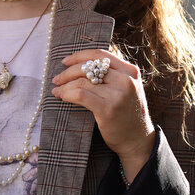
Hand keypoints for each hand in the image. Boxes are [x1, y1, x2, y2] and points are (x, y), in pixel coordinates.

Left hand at [51, 49, 155, 182]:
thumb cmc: (127, 114)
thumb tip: (81, 65)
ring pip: (82, 82)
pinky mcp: (108, 109)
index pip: (100, 55)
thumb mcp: (126, 89)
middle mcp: (125, 79)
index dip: (79, 56)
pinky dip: (68, 94)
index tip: (66, 61)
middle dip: (68, 72)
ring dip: (65, 85)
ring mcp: (118, 94)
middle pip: (89, 67)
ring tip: (56, 90)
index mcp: (130, 71)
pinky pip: (81, 95)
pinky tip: (62, 97)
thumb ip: (113, 75)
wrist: (137, 140)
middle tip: (57, 79)